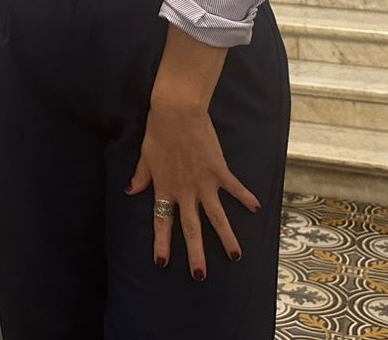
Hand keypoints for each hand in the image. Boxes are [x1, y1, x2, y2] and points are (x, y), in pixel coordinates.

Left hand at [125, 27, 259, 279]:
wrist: (177, 111)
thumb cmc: (158, 131)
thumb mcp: (145, 156)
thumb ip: (141, 177)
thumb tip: (130, 191)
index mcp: (165, 188)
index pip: (162, 221)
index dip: (162, 242)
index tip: (162, 262)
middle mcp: (185, 191)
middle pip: (191, 228)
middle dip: (196, 253)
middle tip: (200, 276)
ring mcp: (204, 182)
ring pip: (216, 216)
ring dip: (225, 237)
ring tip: (235, 256)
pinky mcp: (219, 170)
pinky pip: (234, 188)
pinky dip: (245, 198)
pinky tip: (256, 209)